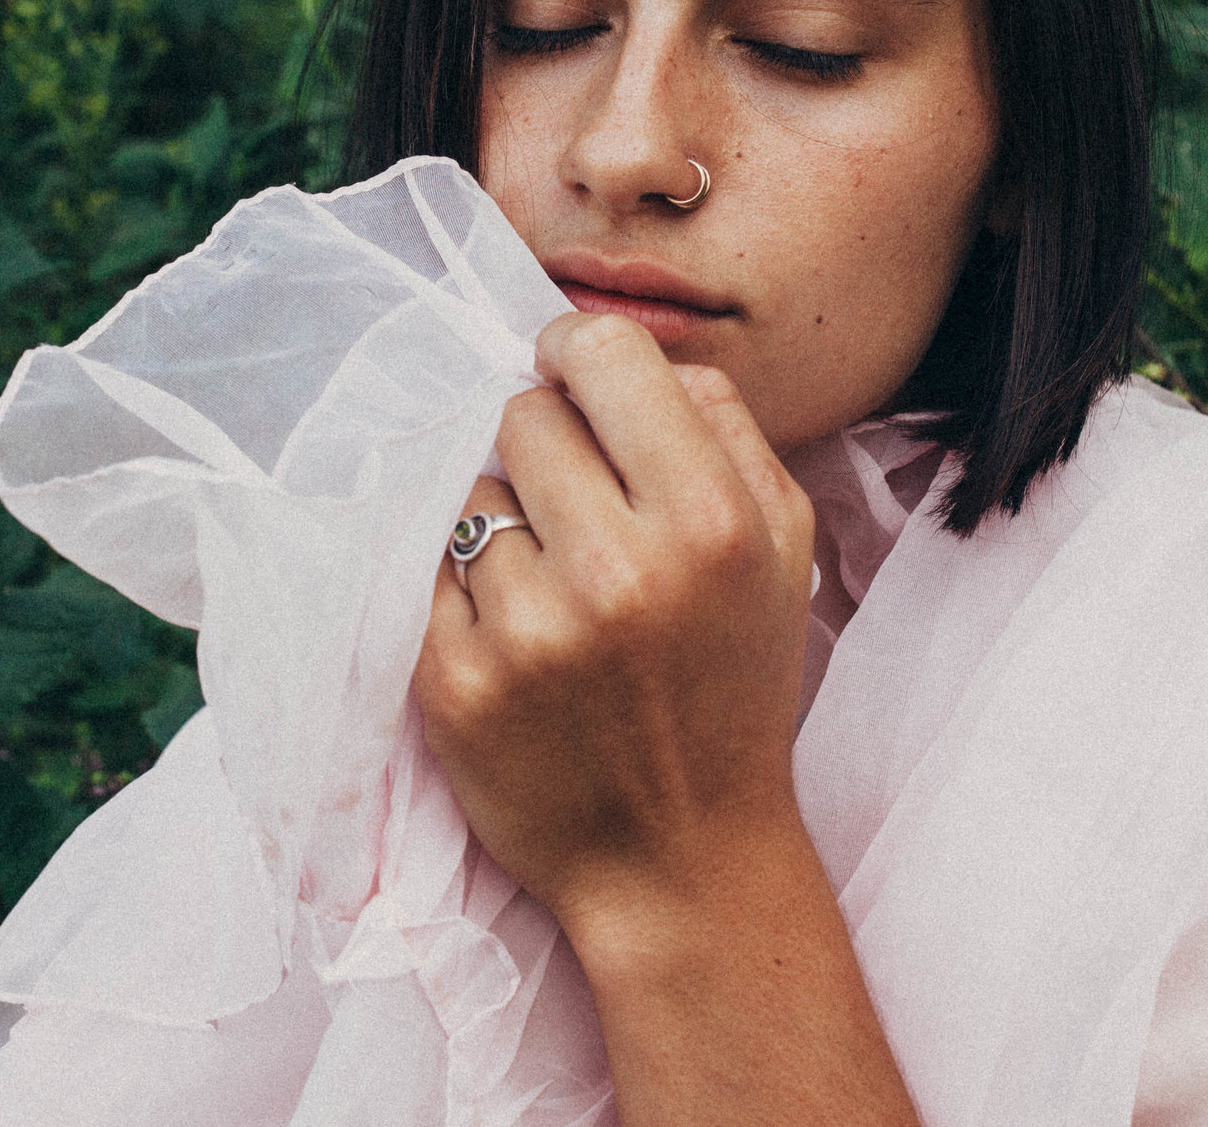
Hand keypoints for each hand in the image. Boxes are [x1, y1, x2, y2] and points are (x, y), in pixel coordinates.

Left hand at [412, 310, 817, 931]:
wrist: (679, 857)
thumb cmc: (731, 686)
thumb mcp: (780, 548)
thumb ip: (722, 425)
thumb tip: (623, 350)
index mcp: (707, 523)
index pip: (601, 356)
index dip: (575, 350)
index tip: (568, 370)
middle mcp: (615, 571)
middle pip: (523, 415)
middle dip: (545, 444)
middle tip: (574, 504)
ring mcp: (525, 631)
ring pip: (471, 492)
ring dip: (503, 521)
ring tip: (552, 585)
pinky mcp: (452, 684)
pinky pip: (427, 570)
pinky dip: (462, 588)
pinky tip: (512, 632)